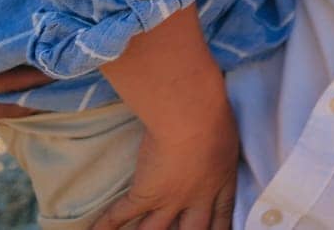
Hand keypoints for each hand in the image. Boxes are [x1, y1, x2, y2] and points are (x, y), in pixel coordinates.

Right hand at [91, 100, 237, 229]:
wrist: (192, 116)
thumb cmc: (214, 115)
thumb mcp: (228, 135)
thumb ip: (220, 149)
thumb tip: (216, 145)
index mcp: (222, 181)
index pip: (224, 215)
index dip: (219, 229)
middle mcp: (197, 198)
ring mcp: (170, 199)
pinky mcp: (144, 194)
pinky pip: (121, 215)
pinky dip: (106, 225)